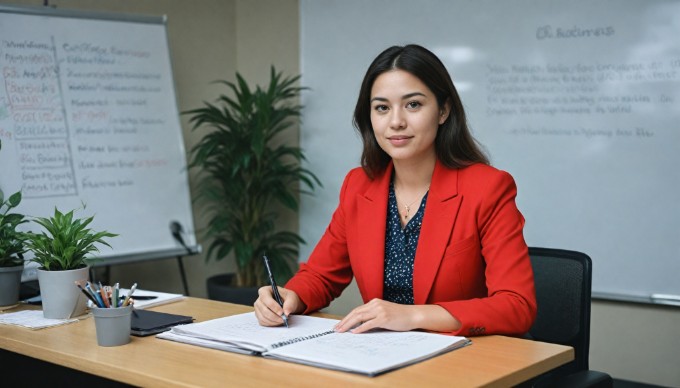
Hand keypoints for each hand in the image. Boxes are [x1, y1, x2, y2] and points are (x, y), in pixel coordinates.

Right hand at [254, 286, 303, 326]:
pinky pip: (263, 322)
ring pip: (263, 317)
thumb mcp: (292, 298)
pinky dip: (271, 324)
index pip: (265, 298)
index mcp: (265, 291)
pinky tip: (278, 322)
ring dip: (273, 321)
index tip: (282, 312)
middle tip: (284, 319)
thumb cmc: (288, 299)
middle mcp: (259, 300)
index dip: (273, 306)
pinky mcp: (259, 317)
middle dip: (274, 316)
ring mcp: (257, 309)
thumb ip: (290, 304)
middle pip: (264, 310)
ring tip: (282, 320)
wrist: (287, 305)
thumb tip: (286, 313)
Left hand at [334, 299, 461, 333]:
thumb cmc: (400, 316)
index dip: (346, 317)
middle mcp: (376, 304)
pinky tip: (354, 332)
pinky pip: (369, 323)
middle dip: (344, 321)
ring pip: (360, 317)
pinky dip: (360, 328)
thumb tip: (359, 326)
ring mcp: (380, 310)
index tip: (339, 324)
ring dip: (349, 324)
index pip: (357, 310)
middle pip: (355, 312)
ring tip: (342, 331)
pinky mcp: (384, 318)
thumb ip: (373, 316)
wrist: (413, 315)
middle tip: (336, 329)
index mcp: (374, 302)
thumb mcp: (384, 313)